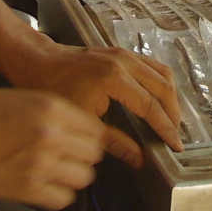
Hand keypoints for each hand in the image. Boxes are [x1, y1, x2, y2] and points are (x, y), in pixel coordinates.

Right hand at [0, 88, 115, 210]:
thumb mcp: (23, 97)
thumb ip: (54, 112)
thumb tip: (80, 129)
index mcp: (51, 108)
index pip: (95, 130)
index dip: (89, 138)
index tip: (81, 143)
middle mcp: (51, 135)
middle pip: (93, 155)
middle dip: (82, 157)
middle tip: (66, 158)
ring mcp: (40, 163)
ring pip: (82, 178)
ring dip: (71, 176)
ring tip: (53, 172)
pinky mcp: (26, 188)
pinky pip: (62, 199)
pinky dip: (57, 195)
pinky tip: (42, 185)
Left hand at [7, 42, 183, 164]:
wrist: (36, 60)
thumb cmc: (51, 88)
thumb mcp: (82, 121)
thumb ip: (113, 141)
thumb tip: (138, 159)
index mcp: (115, 78)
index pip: (151, 106)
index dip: (166, 128)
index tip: (176, 146)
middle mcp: (123, 62)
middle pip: (163, 88)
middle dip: (173, 114)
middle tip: (175, 135)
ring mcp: (123, 53)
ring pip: (161, 73)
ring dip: (170, 97)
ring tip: (170, 119)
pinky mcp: (120, 51)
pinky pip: (151, 65)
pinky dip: (160, 82)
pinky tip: (158, 97)